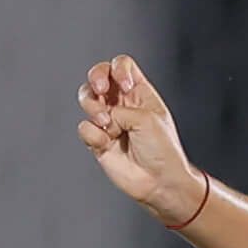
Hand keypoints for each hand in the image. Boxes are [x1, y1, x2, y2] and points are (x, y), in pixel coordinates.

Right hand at [76, 54, 202, 219]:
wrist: (159, 182)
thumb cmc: (162, 150)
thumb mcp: (147, 118)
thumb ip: (119, 109)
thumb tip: (101, 118)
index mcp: (139, 93)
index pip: (121, 65)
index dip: (118, 69)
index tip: (126, 86)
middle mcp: (122, 104)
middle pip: (98, 76)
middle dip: (95, 78)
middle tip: (100, 90)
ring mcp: (109, 121)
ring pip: (86, 99)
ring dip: (92, 107)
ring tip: (106, 123)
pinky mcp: (98, 140)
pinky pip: (85, 128)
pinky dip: (93, 134)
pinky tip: (106, 143)